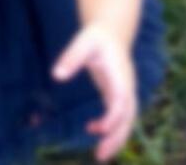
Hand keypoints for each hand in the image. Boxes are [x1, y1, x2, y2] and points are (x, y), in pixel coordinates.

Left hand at [51, 23, 137, 162]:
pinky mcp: (117, 94)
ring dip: (115, 138)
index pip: (122, 99)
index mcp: (121, 74)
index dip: (114, 116)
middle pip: (129, 116)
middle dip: (118, 137)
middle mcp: (127, 86)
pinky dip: (108, 127)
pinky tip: (91, 128)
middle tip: (101, 154)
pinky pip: (117, 116)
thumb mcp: (83, 42)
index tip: (101, 129)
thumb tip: (56, 76)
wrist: (111, 32)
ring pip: (126, 120)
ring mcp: (124, 92)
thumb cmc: (96, 36)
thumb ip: (71, 57)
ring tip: (100, 155)